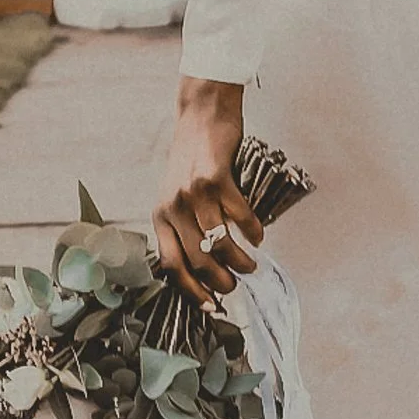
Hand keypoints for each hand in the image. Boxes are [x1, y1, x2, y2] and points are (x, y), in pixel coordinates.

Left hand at [154, 79, 260, 300]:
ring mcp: (193, 193)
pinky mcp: (215, 179)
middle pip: (196, 261)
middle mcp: (172, 207)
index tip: (210, 305)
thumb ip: (185, 224)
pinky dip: (251, 231)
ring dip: (238, 261)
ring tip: (251, 264)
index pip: (171, 266)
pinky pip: (238, 216)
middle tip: (234, 286)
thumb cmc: (192, 155)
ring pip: (218, 243)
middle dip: (219, 281)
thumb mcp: (176, 193)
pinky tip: (257, 235)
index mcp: (160, 215)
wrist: (202, 114)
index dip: (191, 291)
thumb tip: (205, 261)